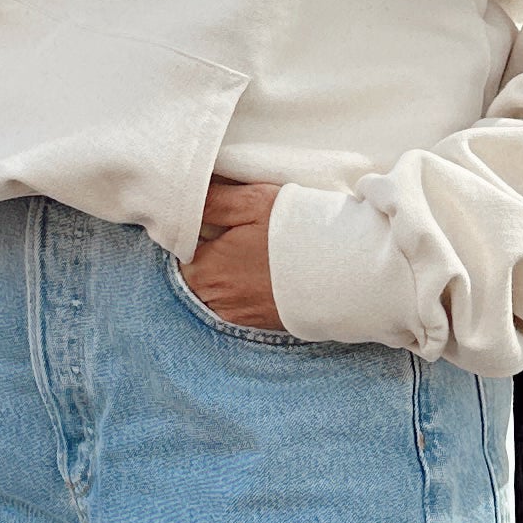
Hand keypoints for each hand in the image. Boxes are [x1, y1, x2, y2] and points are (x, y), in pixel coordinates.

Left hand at [182, 175, 282, 328]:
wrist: (345, 273)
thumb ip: (211, 201)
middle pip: (194, 277)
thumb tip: (182, 195)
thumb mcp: (252, 203)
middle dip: (206, 257)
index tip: (209, 222)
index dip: (190, 234)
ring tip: (249, 257)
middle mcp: (214, 301)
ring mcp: (237, 318)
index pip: (177, 253)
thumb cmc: (296, 233)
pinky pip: (237, 308)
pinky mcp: (259, 327)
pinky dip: (243, 293)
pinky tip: (262, 276)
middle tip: (232, 237)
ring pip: (215, 294)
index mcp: (203, 271)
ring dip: (224, 278)